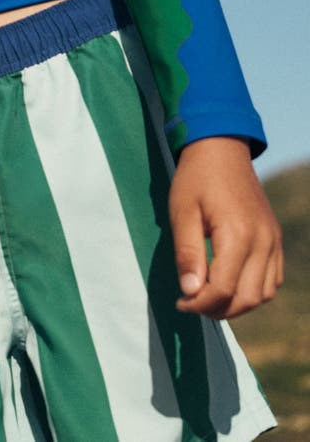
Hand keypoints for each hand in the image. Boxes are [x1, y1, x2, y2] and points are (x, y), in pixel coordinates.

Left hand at [170, 136, 282, 318]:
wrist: (221, 148)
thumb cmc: (196, 178)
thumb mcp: (182, 212)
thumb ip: (187, 253)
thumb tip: (189, 292)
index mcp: (237, 235)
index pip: (223, 289)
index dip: (200, 304)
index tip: (181, 303)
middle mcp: (263, 242)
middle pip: (247, 298)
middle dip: (218, 309)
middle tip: (192, 304)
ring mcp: (273, 241)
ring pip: (264, 294)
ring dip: (238, 304)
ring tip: (209, 297)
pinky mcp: (275, 238)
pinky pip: (272, 279)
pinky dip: (254, 290)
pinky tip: (230, 283)